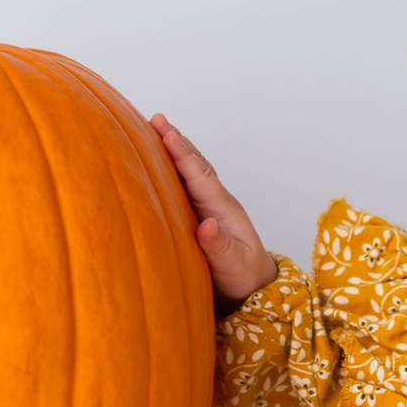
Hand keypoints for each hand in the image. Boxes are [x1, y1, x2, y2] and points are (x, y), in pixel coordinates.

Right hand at [150, 114, 278, 310]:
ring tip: (153, 127)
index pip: (201, 177)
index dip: (184, 156)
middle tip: (156, 118)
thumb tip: (207, 226)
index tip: (168, 135)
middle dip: (176, 141)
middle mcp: (215, 202)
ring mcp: (206, 206)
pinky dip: (171, 167)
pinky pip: (183, 184)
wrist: (253, 287)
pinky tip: (156, 159)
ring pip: (189, 171)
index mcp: (223, 210)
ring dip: (173, 149)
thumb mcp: (234, 266)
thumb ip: (220, 247)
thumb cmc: (244, 277)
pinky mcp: (198, 214)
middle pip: (195, 164)